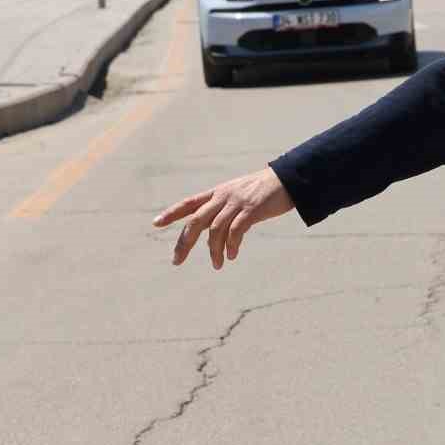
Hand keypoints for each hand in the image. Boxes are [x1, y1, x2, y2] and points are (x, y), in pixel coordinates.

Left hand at [154, 167, 294, 269]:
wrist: (288, 179)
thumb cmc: (263, 191)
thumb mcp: (239, 196)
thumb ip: (225, 211)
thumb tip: (214, 235)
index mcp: (217, 193)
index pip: (189, 203)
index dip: (171, 213)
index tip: (155, 224)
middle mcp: (223, 196)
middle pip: (196, 220)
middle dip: (184, 242)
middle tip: (177, 261)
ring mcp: (237, 202)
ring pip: (215, 229)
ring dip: (213, 250)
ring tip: (217, 264)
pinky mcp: (252, 209)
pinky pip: (236, 230)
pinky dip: (231, 244)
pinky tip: (231, 255)